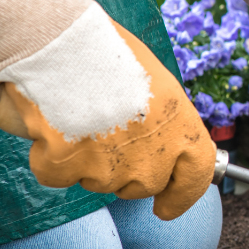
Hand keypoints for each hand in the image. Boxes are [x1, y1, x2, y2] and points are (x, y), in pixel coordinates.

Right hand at [0, 0, 215, 219]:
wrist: (62, 42)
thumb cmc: (109, 50)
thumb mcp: (156, 83)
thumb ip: (162, 120)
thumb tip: (157, 139)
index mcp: (180, 127)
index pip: (196, 176)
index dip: (183, 195)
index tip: (168, 207)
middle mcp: (151, 155)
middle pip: (141, 185)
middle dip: (125, 168)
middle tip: (108, 131)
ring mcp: (109, 167)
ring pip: (98, 181)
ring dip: (89, 159)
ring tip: (81, 114)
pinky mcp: (67, 169)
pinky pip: (59, 175)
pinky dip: (52, 155)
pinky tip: (54, 123)